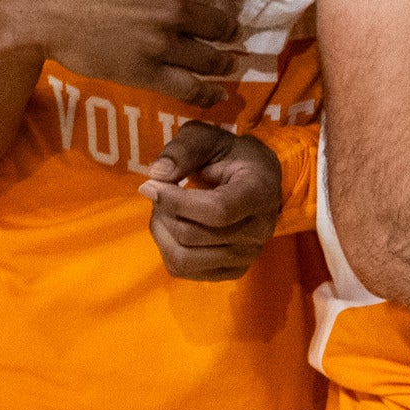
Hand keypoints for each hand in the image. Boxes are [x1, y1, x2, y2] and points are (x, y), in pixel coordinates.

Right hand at [0, 0, 243, 105]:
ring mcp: (161, 44)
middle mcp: (173, 9)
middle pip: (223, 22)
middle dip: (228, 26)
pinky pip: (190, 88)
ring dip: (225, 59)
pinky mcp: (146, 73)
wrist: (41, 9)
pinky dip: (210, 93)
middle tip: (227, 29)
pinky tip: (219, 93)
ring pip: (213, 57)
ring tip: (227, 60)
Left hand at [140, 123, 282, 280]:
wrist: (255, 179)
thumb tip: (157, 175)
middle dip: (163, 212)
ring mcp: (248, 256)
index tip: (149, 185)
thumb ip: (182, 151)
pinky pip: (184, 270)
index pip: (216, 210)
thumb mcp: (206, 138)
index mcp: (259, 192)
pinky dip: (166, 247)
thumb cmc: (228, 155)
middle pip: (193, 235)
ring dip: (161, 232)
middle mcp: (259, 230)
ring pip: (184, 259)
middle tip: (156, 191)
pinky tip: (171, 226)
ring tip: (162, 209)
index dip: (176, 201)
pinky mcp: (233, 271)